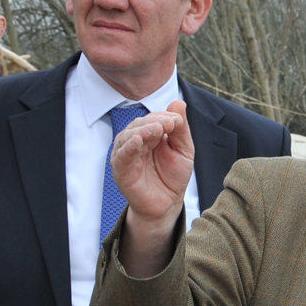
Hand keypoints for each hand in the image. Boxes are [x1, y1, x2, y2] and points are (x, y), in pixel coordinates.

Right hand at [113, 100, 193, 277]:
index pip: (155, 118)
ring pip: (129, 135)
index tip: (176, 121)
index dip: (165, 117)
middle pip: (141, 124)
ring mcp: (126, 153)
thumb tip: (178, 102)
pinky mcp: (121, 168)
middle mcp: (135, 139)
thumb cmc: (173, 176)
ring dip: (142, 131)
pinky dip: (128, 146)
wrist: (167, 203)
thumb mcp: (184, 150)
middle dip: (154, 122)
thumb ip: (180, 129)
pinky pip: (122, 154)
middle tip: (167, 124)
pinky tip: (137, 141)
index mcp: (151, 133)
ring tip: (155, 130)